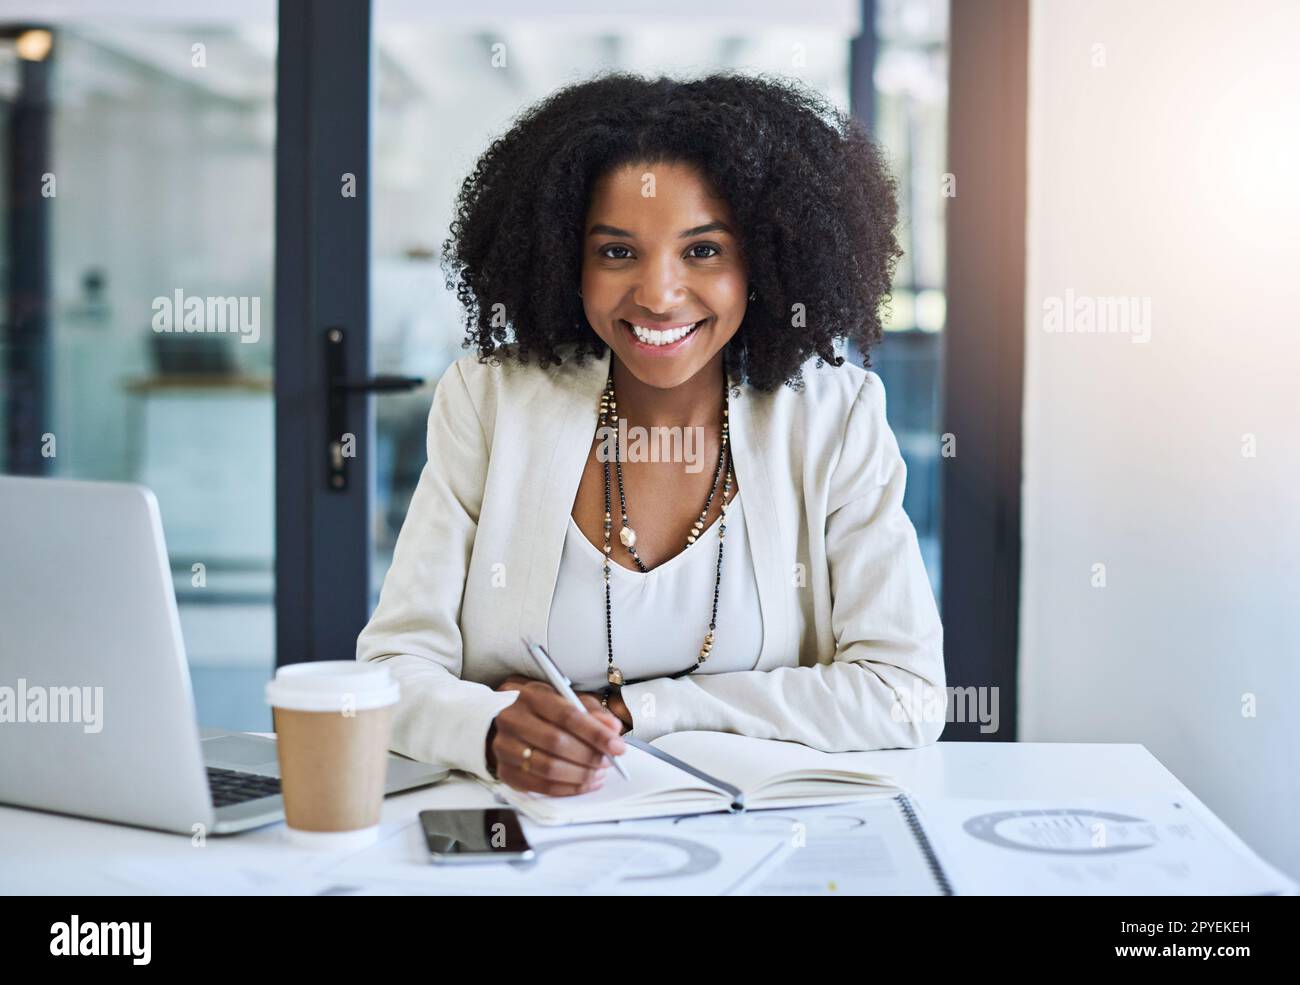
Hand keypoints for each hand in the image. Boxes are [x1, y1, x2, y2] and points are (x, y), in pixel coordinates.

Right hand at [486, 677, 626, 795]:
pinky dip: (568, 788)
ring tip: (598, 773)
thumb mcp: (569, 701)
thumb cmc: (545, 712)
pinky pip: (541, 787)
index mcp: (532, 696)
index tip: (617, 746)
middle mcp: (513, 719)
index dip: (595, 733)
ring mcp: (505, 747)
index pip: (567, 715)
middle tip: (609, 761)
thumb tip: (612, 728)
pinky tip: (584, 783)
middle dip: (589, 755)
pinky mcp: (505, 772)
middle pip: (557, 743)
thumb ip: (593, 712)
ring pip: (548, 767)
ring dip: (580, 774)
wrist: (510, 723)